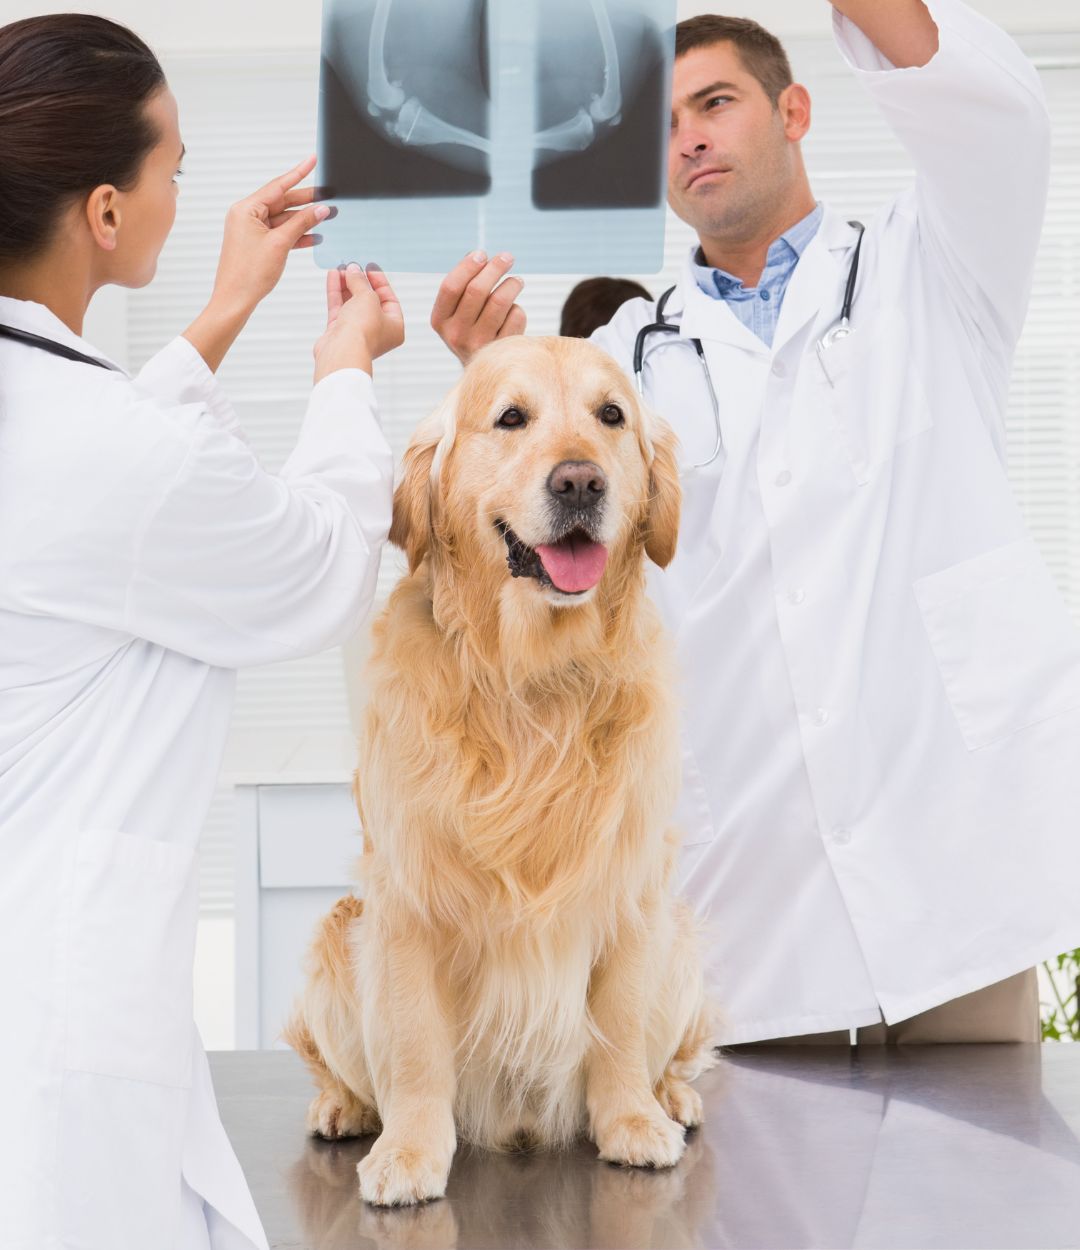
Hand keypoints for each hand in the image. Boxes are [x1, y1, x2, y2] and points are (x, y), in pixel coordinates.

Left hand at [183, 155, 329, 370]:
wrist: (235, 300)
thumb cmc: (248, 274)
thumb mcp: (280, 244)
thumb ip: (301, 223)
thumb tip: (320, 210)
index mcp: (246, 209)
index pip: (277, 186)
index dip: (298, 173)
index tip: (312, 161)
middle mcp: (246, 216)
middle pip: (282, 201)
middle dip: (306, 200)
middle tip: (328, 195)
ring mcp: (252, 230)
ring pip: (283, 219)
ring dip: (304, 220)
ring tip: (327, 216)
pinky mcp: (258, 244)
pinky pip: (281, 233)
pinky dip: (296, 234)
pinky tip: (314, 236)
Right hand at [313, 263, 404, 381]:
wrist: (342, 352)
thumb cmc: (364, 330)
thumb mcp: (368, 297)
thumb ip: (360, 281)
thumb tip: (353, 269)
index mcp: (395, 327)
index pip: (389, 299)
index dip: (379, 281)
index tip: (369, 266)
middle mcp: (377, 331)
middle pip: (369, 300)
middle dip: (360, 281)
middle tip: (352, 265)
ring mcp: (357, 332)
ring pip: (352, 303)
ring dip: (346, 284)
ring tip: (340, 267)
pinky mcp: (339, 332)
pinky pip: (339, 308)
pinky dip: (336, 292)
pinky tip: (333, 275)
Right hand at [430, 251, 525, 364]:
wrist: (485, 369)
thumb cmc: (473, 329)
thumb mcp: (459, 311)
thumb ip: (464, 284)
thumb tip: (478, 257)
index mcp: (440, 321)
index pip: (450, 287)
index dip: (467, 266)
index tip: (482, 254)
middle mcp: (455, 335)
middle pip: (476, 290)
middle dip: (495, 268)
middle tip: (507, 258)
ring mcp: (478, 345)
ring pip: (499, 301)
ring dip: (512, 284)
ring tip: (517, 281)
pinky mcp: (501, 350)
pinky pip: (515, 317)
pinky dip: (518, 309)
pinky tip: (514, 312)